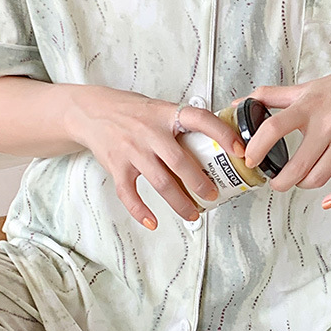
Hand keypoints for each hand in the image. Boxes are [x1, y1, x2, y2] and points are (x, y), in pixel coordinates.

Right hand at [66, 87, 245, 227]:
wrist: (91, 111)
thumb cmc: (131, 112)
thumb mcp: (159, 108)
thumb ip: (182, 123)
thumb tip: (218, 140)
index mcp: (166, 114)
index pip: (200, 119)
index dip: (222, 134)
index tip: (239, 150)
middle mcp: (149, 132)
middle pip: (181, 161)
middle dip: (200, 183)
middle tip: (213, 195)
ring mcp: (132, 150)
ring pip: (161, 183)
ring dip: (180, 202)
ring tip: (192, 213)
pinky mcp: (116, 167)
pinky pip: (130, 194)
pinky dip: (141, 211)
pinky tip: (153, 222)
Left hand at [241, 60, 330, 208]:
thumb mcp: (307, 87)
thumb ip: (272, 96)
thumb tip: (241, 102)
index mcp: (309, 107)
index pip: (275, 128)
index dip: (257, 147)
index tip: (250, 160)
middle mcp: (328, 124)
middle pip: (297, 165)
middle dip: (280, 181)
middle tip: (274, 182)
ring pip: (319, 177)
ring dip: (303, 185)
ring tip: (299, 180)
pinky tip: (327, 201)